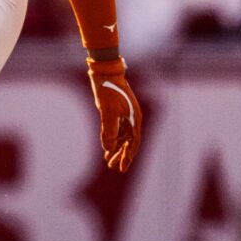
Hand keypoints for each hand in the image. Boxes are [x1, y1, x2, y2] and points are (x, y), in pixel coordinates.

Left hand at [90, 56, 140, 171]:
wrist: (105, 72)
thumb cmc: (108, 90)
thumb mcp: (107, 110)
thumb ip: (109, 129)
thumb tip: (108, 147)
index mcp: (135, 119)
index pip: (133, 143)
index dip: (128, 157)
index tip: (121, 168)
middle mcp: (133, 118)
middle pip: (129, 142)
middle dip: (122, 155)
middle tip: (114, 167)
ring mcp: (126, 115)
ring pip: (123, 137)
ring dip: (116, 148)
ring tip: (108, 161)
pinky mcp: (119, 112)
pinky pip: (118, 130)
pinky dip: (113, 139)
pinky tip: (107, 147)